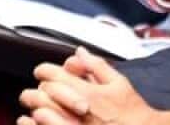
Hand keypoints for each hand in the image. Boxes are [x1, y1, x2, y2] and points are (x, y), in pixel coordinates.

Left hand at [18, 48, 169, 124]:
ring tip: (38, 111)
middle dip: (37, 91)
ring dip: (36, 110)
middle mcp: (76, 110)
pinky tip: (37, 123)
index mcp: (87, 92)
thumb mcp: (119, 83)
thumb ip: (96, 66)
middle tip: (37, 93)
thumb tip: (80, 52)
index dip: (44, 71)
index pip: (52, 75)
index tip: (43, 73)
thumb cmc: (133, 112)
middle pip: (42, 95)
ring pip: (40, 116)